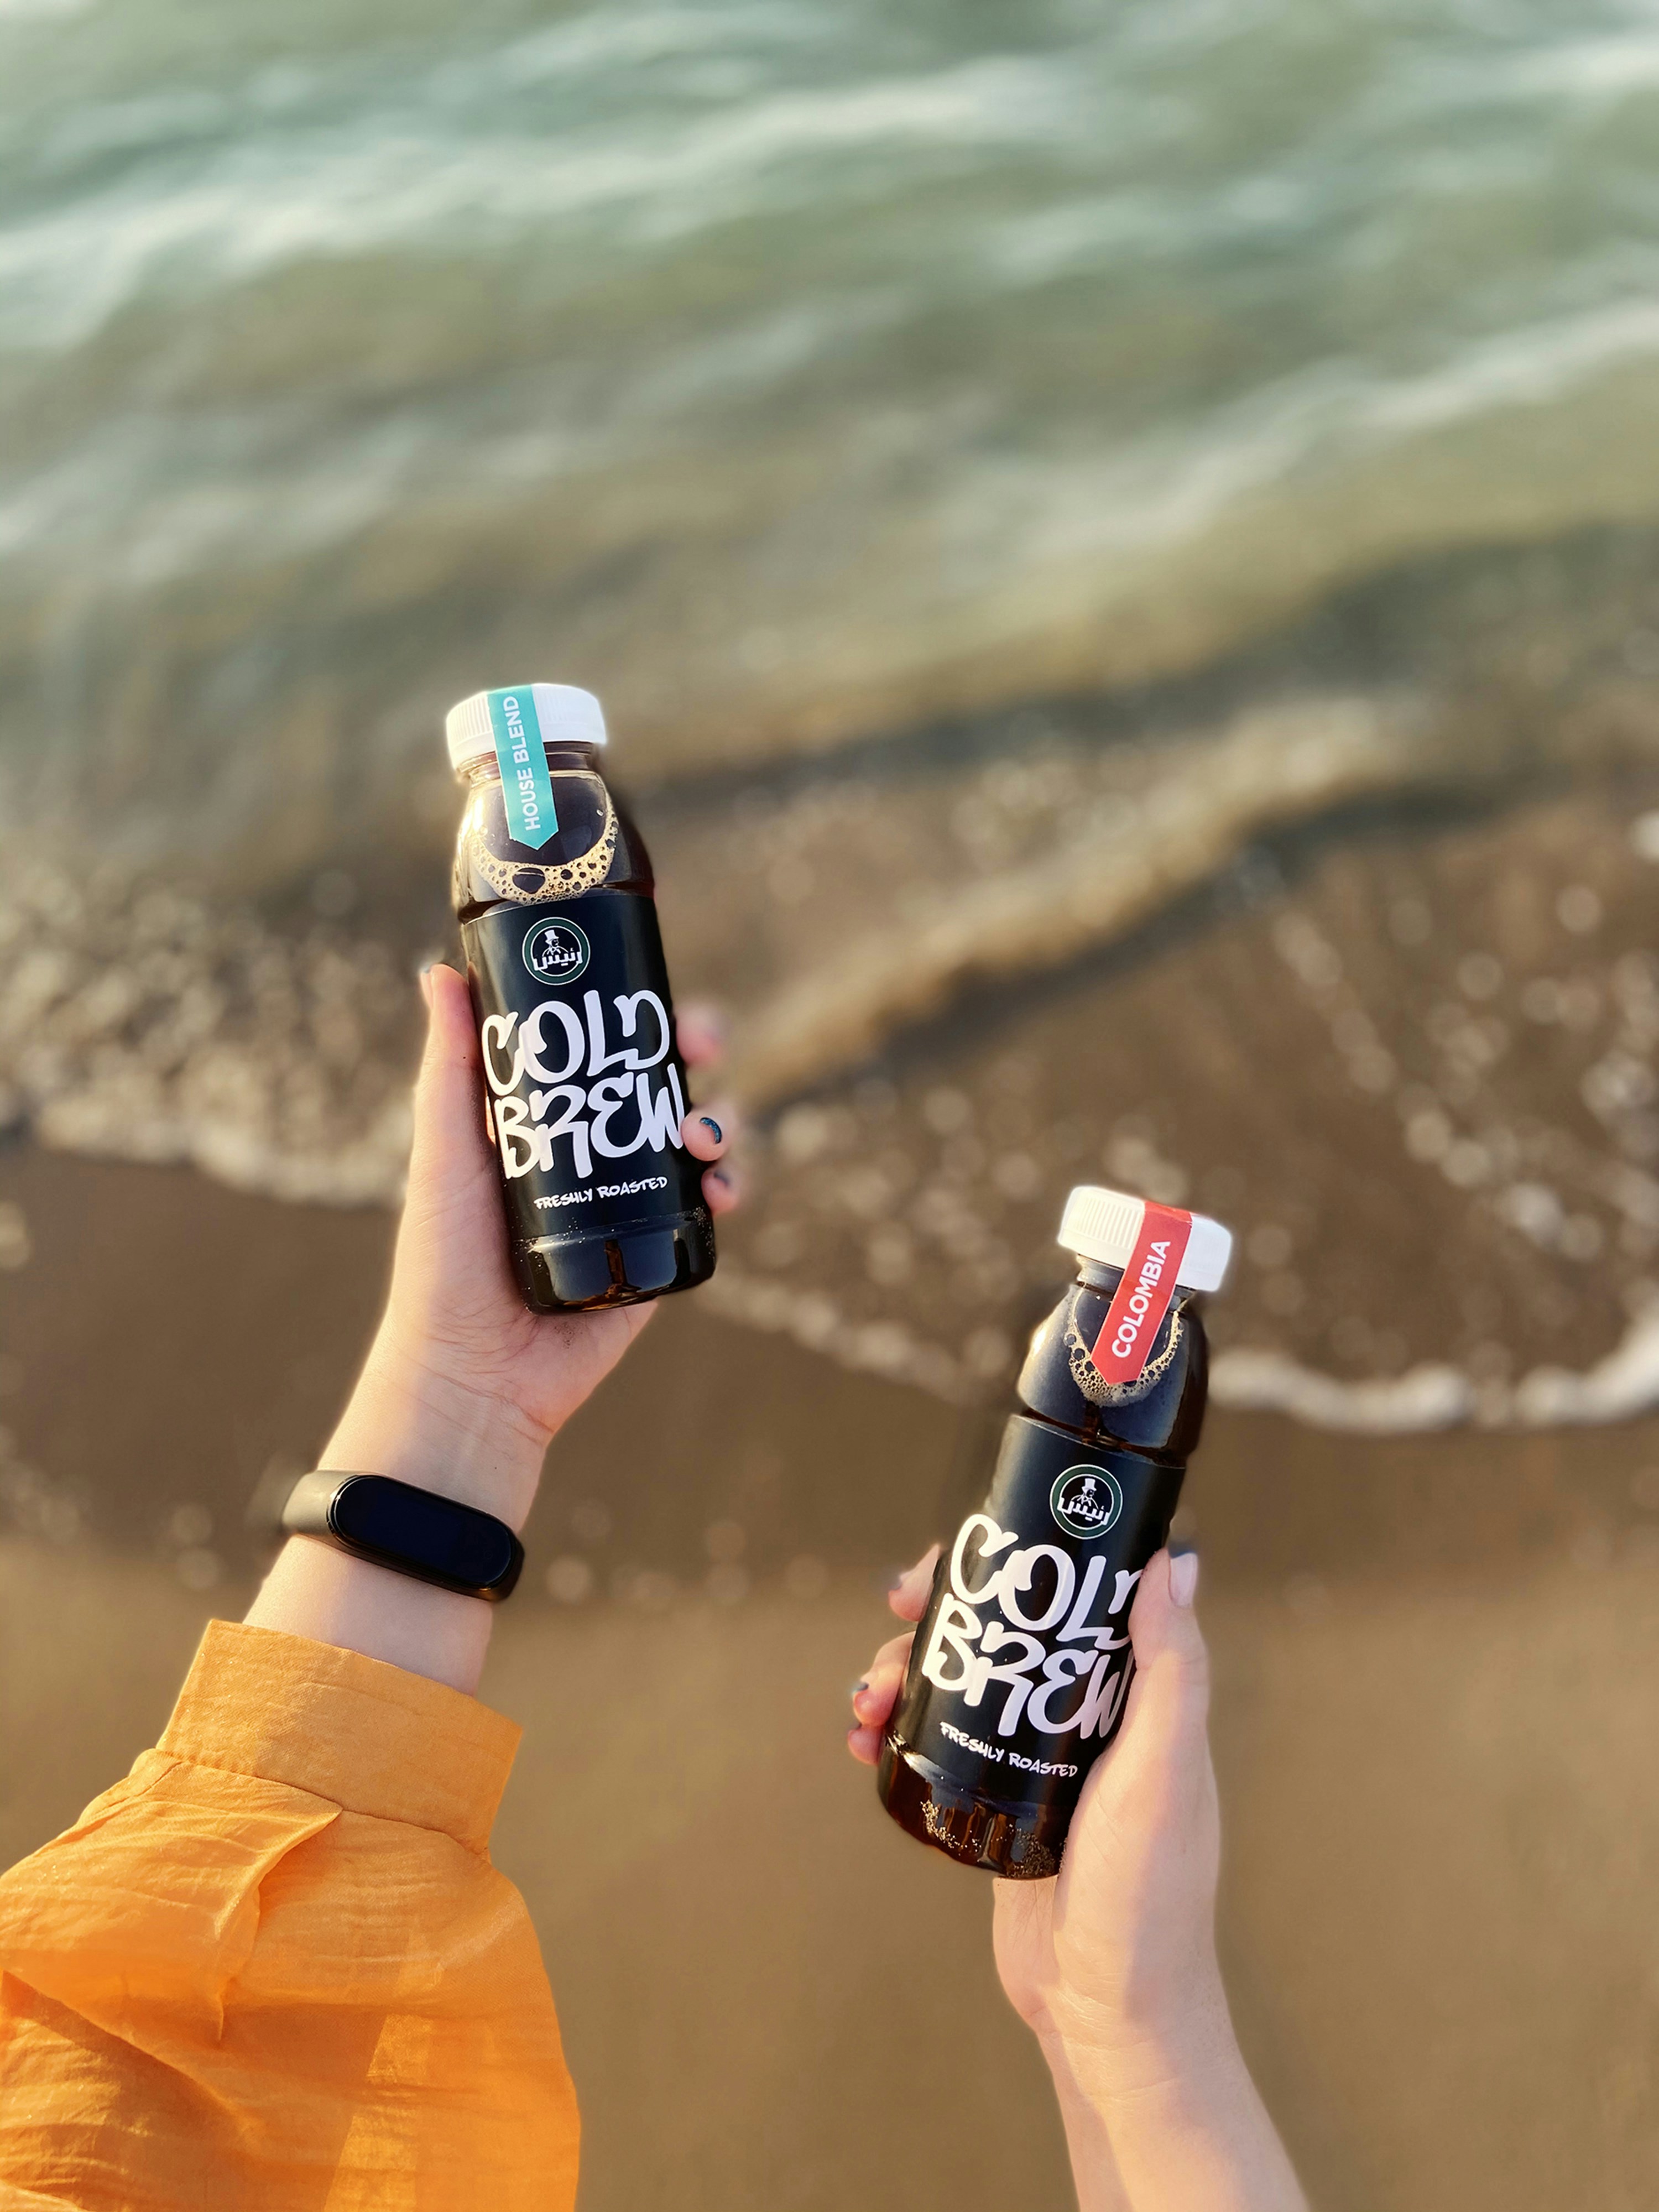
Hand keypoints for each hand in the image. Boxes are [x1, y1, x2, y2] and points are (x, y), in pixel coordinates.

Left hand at [247, 968, 737, 1692]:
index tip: (655, 998)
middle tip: (701, 1047)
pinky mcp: (659, 1255)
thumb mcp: (442, 1153)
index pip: (601, 1052)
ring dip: (719, 1120)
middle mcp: (594, 1156)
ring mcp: (631, 1204)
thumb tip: (439, 971)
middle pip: (661, 1085)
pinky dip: (730, 1186)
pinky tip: (721, 1187)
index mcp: (546, 1122)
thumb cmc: (441, 1264)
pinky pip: (710, 1209)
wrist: (475, 1373)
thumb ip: (448, 1068)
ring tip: (700, 1136)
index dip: (637, 1017)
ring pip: (698, 1139)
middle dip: (693, 1056)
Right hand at [849, 1549, 1303, 2210]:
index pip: (1072, 1598)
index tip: (959, 1558)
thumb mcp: (1166, 1773)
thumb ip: (1173, 1671)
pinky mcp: (997, 1807)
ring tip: (866, 1700)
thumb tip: (1177, 1560)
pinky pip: (940, 1747)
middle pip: (1003, 1633)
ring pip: (961, 1685)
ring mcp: (1035, 1762)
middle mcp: (1084, 1718)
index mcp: (1132, 1697)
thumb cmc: (1149, 1896)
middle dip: (940, 1615)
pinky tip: (861, 1740)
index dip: (1015, 1562)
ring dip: (903, 1673)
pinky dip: (896, 1732)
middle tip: (895, 1617)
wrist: (1107, 2012)